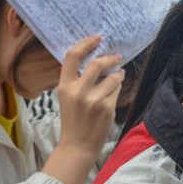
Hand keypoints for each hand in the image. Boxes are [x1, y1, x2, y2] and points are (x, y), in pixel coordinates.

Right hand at [43, 36, 124, 183]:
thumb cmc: (73, 120)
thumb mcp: (66, 97)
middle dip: (110, 58)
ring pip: (112, 77)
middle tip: (117, 56)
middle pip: (97, 63)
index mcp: (64, 86)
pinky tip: (113, 93)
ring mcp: (94, 100)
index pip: (72, 56)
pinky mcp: (107, 108)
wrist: (77, 146)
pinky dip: (117, 88)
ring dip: (118, 75)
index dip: (86, 43)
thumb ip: (77, 80)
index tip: (97, 37)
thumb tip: (97, 60)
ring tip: (117, 77)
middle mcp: (78, 91)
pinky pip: (116, 91)